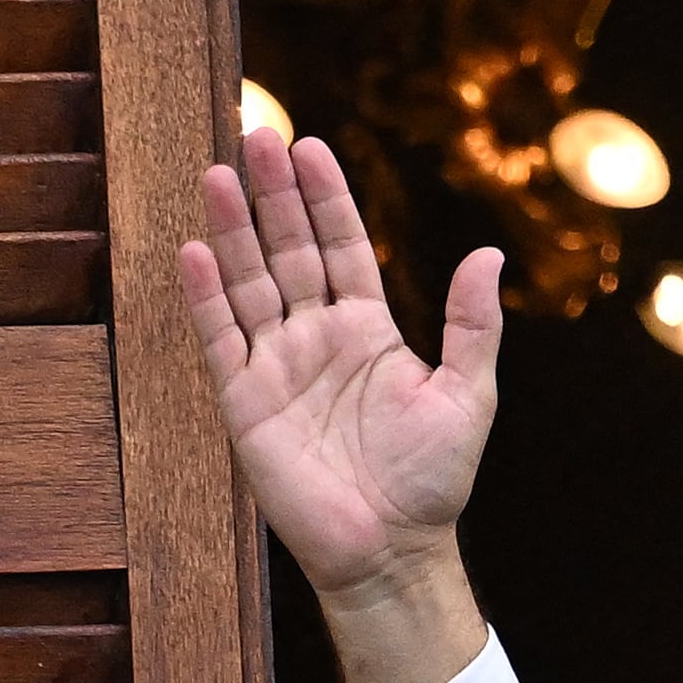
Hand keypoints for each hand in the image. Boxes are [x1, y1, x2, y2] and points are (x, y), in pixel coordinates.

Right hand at [174, 129, 499, 601]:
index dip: (326, 198)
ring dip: (232, 229)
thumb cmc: (432, 481)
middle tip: (255, 132)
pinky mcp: (245, 401)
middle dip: (273, 194)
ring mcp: (277, 365)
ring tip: (217, 173)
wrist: (391, 550)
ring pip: (249, 282)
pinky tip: (193, 250)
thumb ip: (472, 328)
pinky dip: (205, 296)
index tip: (310, 146)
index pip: (342, 247)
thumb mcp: (466, 396)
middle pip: (288, 250)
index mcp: (369, 331)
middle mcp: (318, 338)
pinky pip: (220, 338)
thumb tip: (488, 256)